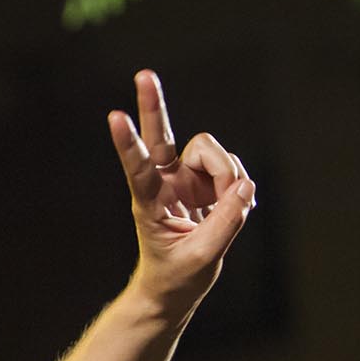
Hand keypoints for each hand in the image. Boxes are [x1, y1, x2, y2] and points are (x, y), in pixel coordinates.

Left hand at [109, 70, 256, 314]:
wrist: (176, 286)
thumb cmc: (178, 275)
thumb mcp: (202, 257)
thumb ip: (225, 222)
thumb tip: (244, 186)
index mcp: (148, 203)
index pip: (138, 168)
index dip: (129, 144)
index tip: (115, 118)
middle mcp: (164, 183)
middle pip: (161, 136)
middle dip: (153, 105)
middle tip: (144, 74)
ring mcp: (184, 178)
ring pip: (211, 151)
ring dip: (228, 174)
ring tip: (231, 206)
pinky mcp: (205, 180)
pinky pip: (230, 167)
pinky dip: (238, 183)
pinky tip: (235, 203)